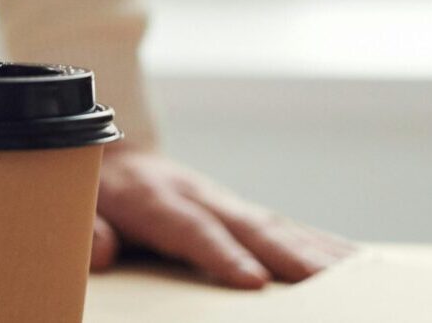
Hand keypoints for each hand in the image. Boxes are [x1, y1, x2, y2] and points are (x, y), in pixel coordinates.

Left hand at [94, 148, 356, 288]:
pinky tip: (352, 262)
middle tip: (326, 283)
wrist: (109, 149)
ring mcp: (223, 200)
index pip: (191, 228)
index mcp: (153, 198)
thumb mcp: (74, 205)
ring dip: (316, 251)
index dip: (221, 254)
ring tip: (357, 276)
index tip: (253, 280)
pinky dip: (320, 244)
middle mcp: (197, 193)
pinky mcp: (239, 211)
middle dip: (288, 255)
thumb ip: (86, 228)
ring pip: (275, 225)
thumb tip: (103, 250)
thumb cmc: (92, 189)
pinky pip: (284, 227)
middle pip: (248, 225)